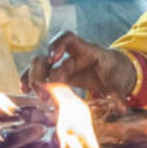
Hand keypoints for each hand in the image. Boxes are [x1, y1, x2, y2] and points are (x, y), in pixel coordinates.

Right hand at [20, 31, 135, 98]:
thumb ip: (118, 95)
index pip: (69, 39)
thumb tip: (121, 109)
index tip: (53, 59)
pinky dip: (30, 80)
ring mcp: (63, 65)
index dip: (58, 45)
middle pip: (47, 55)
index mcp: (87, 51)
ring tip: (32, 93)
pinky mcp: (59, 76)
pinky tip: (25, 90)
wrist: (116, 72)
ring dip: (32, 77)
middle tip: (42, 91)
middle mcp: (71, 56)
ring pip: (39, 65)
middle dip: (40, 72)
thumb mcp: (120, 83)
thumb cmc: (117, 72)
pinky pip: (40, 75)